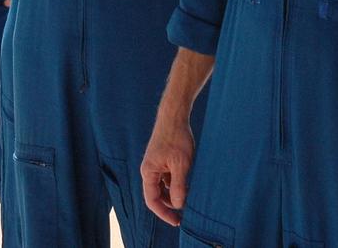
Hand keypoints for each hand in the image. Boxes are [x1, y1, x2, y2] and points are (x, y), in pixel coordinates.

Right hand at [141, 112, 195, 226]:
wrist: (174, 116)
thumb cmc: (177, 137)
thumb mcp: (181, 164)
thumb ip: (178, 185)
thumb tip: (177, 205)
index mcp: (148, 172)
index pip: (152, 200)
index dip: (164, 213)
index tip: (176, 221)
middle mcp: (149, 170)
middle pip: (156, 195)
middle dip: (169, 205)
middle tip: (183, 215)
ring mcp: (155, 165)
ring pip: (162, 187)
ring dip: (173, 194)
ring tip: (188, 198)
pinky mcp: (162, 160)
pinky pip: (166, 178)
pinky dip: (175, 183)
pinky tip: (188, 184)